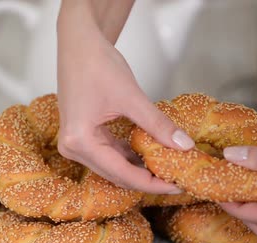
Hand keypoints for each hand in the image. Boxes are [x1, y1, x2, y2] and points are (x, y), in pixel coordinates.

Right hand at [56, 0, 193, 193]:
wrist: (78, 44)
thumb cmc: (97, 64)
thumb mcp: (132, 97)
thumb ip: (158, 124)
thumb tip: (184, 146)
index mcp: (80, 141)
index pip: (121, 173)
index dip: (151, 182)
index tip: (176, 185)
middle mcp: (72, 148)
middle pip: (115, 174)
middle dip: (146, 178)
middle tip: (176, 179)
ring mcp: (74, 143)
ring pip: (112, 166)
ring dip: (138, 168)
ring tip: (167, 168)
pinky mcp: (80, 137)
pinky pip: (107, 154)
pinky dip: (128, 156)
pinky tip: (148, 155)